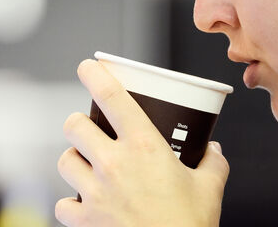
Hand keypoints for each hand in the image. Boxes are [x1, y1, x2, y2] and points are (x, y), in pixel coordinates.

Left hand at [56, 59, 228, 226]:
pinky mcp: (84, 220)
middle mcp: (114, 164)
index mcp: (145, 147)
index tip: (87, 66)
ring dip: (73, 160)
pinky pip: (63, 204)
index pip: (112, 97)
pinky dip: (70, 204)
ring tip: (86, 166)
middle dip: (79, 123)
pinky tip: (84, 205)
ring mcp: (95, 192)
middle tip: (90, 129)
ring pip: (64, 160)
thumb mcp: (210, 189)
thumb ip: (212, 163)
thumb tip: (214, 150)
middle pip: (74, 124)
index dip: (94, 75)